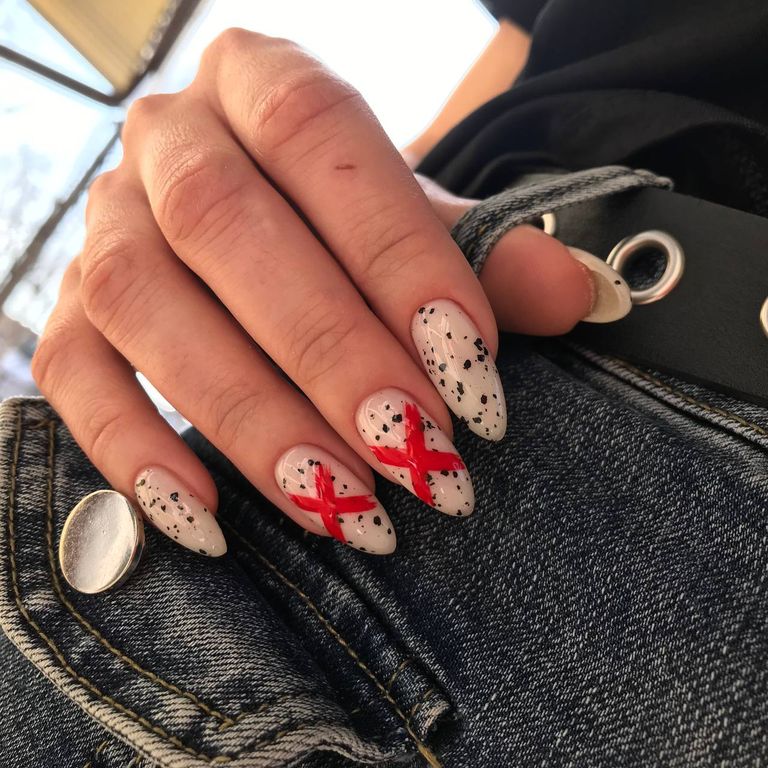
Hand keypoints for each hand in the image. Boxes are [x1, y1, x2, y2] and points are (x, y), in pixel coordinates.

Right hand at [32, 29, 627, 556]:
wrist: (260, 218)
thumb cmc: (344, 222)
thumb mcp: (420, 220)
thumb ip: (490, 250)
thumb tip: (576, 291)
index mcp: (260, 81)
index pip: (321, 136)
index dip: (396, 253)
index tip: (469, 364)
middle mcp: (169, 141)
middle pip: (224, 226)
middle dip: (328, 353)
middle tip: (415, 456)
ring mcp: (105, 225)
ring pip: (145, 305)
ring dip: (248, 417)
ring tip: (342, 503)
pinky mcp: (72, 310)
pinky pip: (73, 375)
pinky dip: (134, 450)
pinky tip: (210, 520)